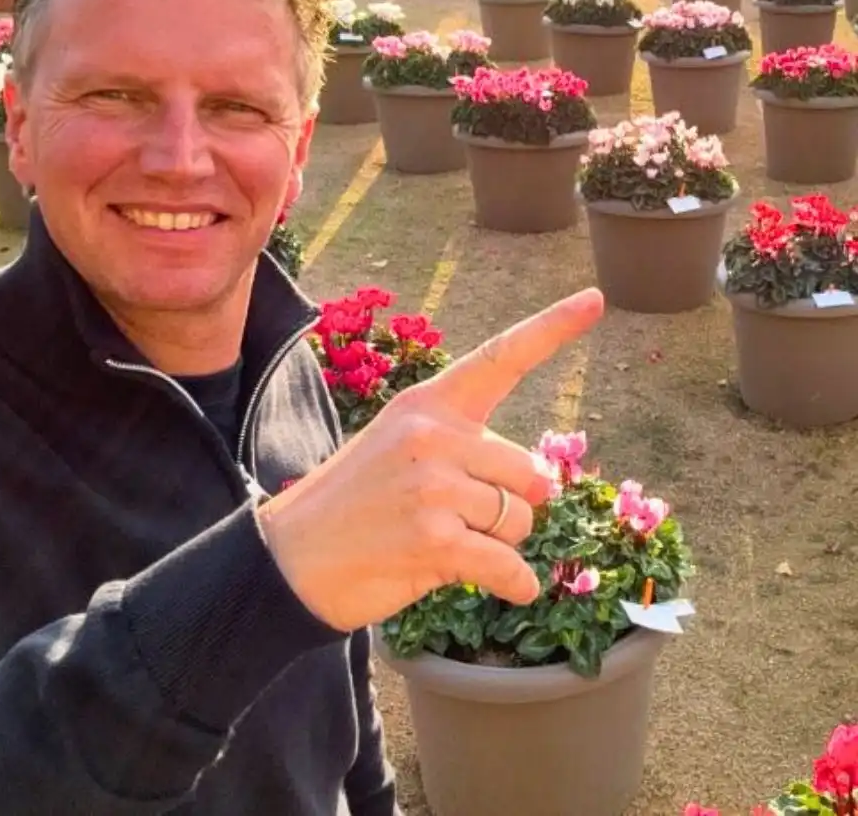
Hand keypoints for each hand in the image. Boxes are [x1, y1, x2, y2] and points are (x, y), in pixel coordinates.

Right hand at [257, 288, 603, 632]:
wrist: (290, 556)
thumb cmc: (353, 503)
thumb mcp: (397, 447)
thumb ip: (462, 447)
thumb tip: (539, 481)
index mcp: (427, 403)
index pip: (499, 358)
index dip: (552, 329)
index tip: (594, 299)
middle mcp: (433, 434)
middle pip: (530, 473)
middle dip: (511, 505)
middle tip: (457, 518)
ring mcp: (433, 486)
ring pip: (522, 521)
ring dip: (501, 544)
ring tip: (446, 543)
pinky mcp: (435, 540)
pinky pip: (511, 567)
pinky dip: (513, 584)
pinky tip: (493, 584)